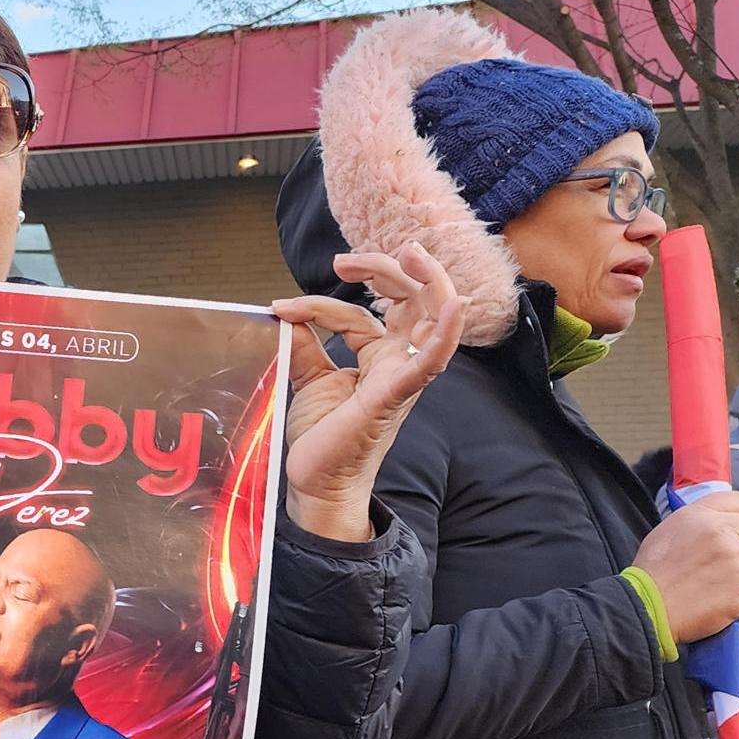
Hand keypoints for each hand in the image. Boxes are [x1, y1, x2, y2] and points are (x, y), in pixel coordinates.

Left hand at [278, 243, 467, 542]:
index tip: (282, 307)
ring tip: (412, 254)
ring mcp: (402, 378)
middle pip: (411, 301)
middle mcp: (398, 363)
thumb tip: (288, 312)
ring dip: (430, 282)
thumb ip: (305, 343)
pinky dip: (446, 333)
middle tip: (347, 260)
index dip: (321, 304)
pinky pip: (430, 362)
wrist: (316, 483)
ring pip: (432, 320)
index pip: (361, 313)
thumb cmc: (321, 438)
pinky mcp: (395, 396)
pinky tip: (456, 307)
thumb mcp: (308, 377)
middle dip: (387, 269)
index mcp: (380, 358)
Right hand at [631, 491, 738, 642]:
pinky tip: (722, 601)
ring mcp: (738, 560)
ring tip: (719, 586)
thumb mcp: (668, 531)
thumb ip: (700, 521)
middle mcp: (722, 532)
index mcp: (701, 515)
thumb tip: (721, 521)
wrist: (649, 606)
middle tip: (724, 566)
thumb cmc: (653, 573)